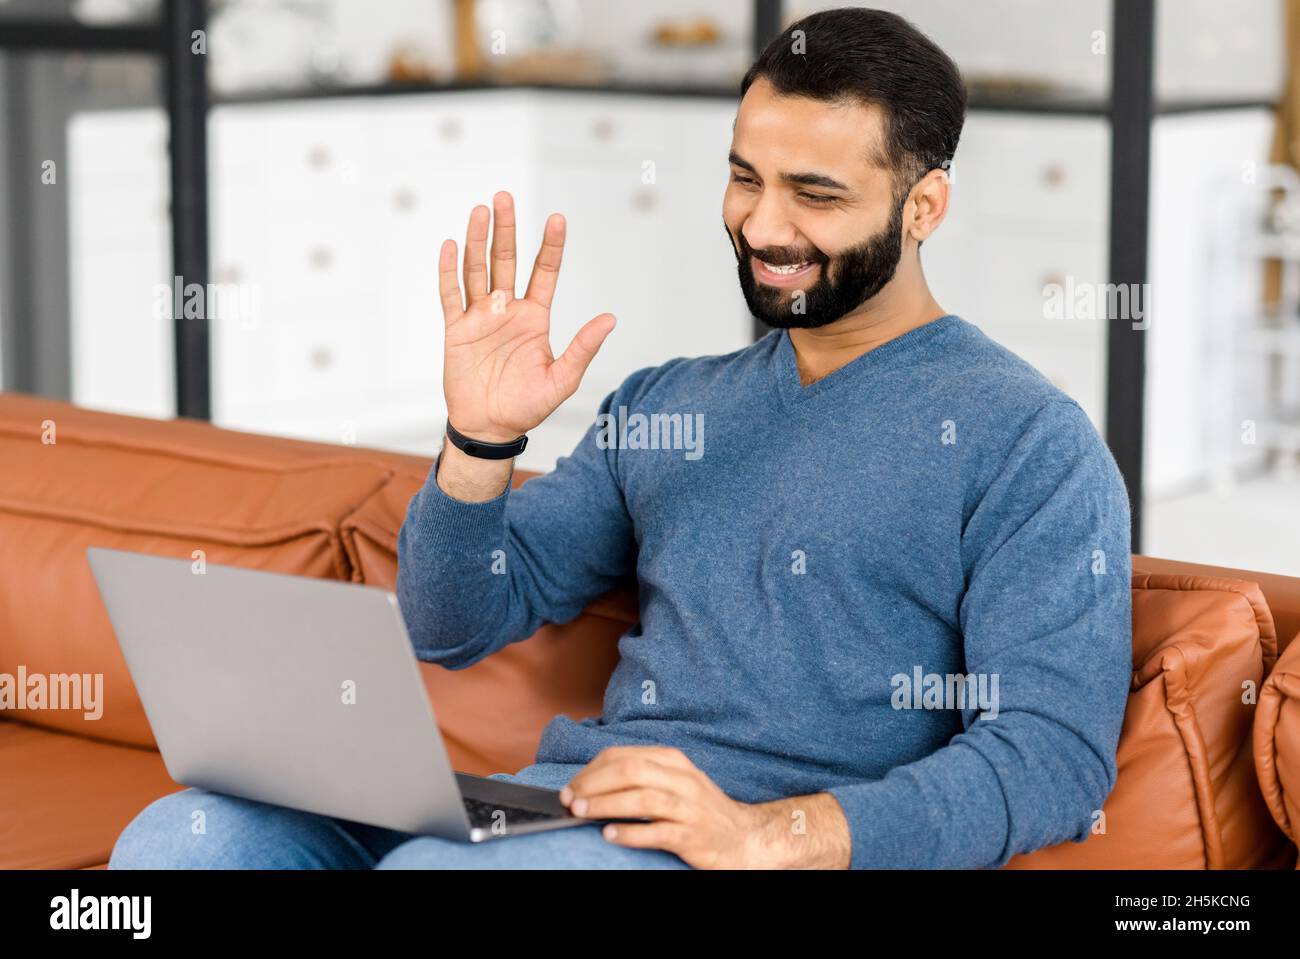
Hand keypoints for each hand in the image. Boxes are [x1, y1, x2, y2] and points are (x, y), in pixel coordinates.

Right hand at [438, 191, 615, 442]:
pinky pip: (450, 295)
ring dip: (477, 241)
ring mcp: (480, 317)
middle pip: (506, 260)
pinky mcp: (456, 330)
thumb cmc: (527, 407)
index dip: (550, 246)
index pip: (544, 272)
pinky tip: (451, 245)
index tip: (557, 218)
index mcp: (535, 318)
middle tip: (505, 197)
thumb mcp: (562, 379)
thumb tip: (610, 319)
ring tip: (480, 210)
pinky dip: (448, 271)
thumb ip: (583, 348)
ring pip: (477, 270)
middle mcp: (508, 310)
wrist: (490, 428)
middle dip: (506, 229)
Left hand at [559, 746, 852, 868]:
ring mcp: (689, 808)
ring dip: (605, 805)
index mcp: (673, 761)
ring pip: (641, 799)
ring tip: (580, 813)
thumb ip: (641, 777)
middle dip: (593, 784)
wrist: (744, 837)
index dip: (591, 770)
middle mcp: (682, 780)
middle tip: (569, 799)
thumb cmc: (700, 809)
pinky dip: (630, 833)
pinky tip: (610, 835)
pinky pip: (657, 832)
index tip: (571, 786)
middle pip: (629, 772)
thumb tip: (591, 782)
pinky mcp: (692, 836)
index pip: (623, 757)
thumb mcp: (675, 781)